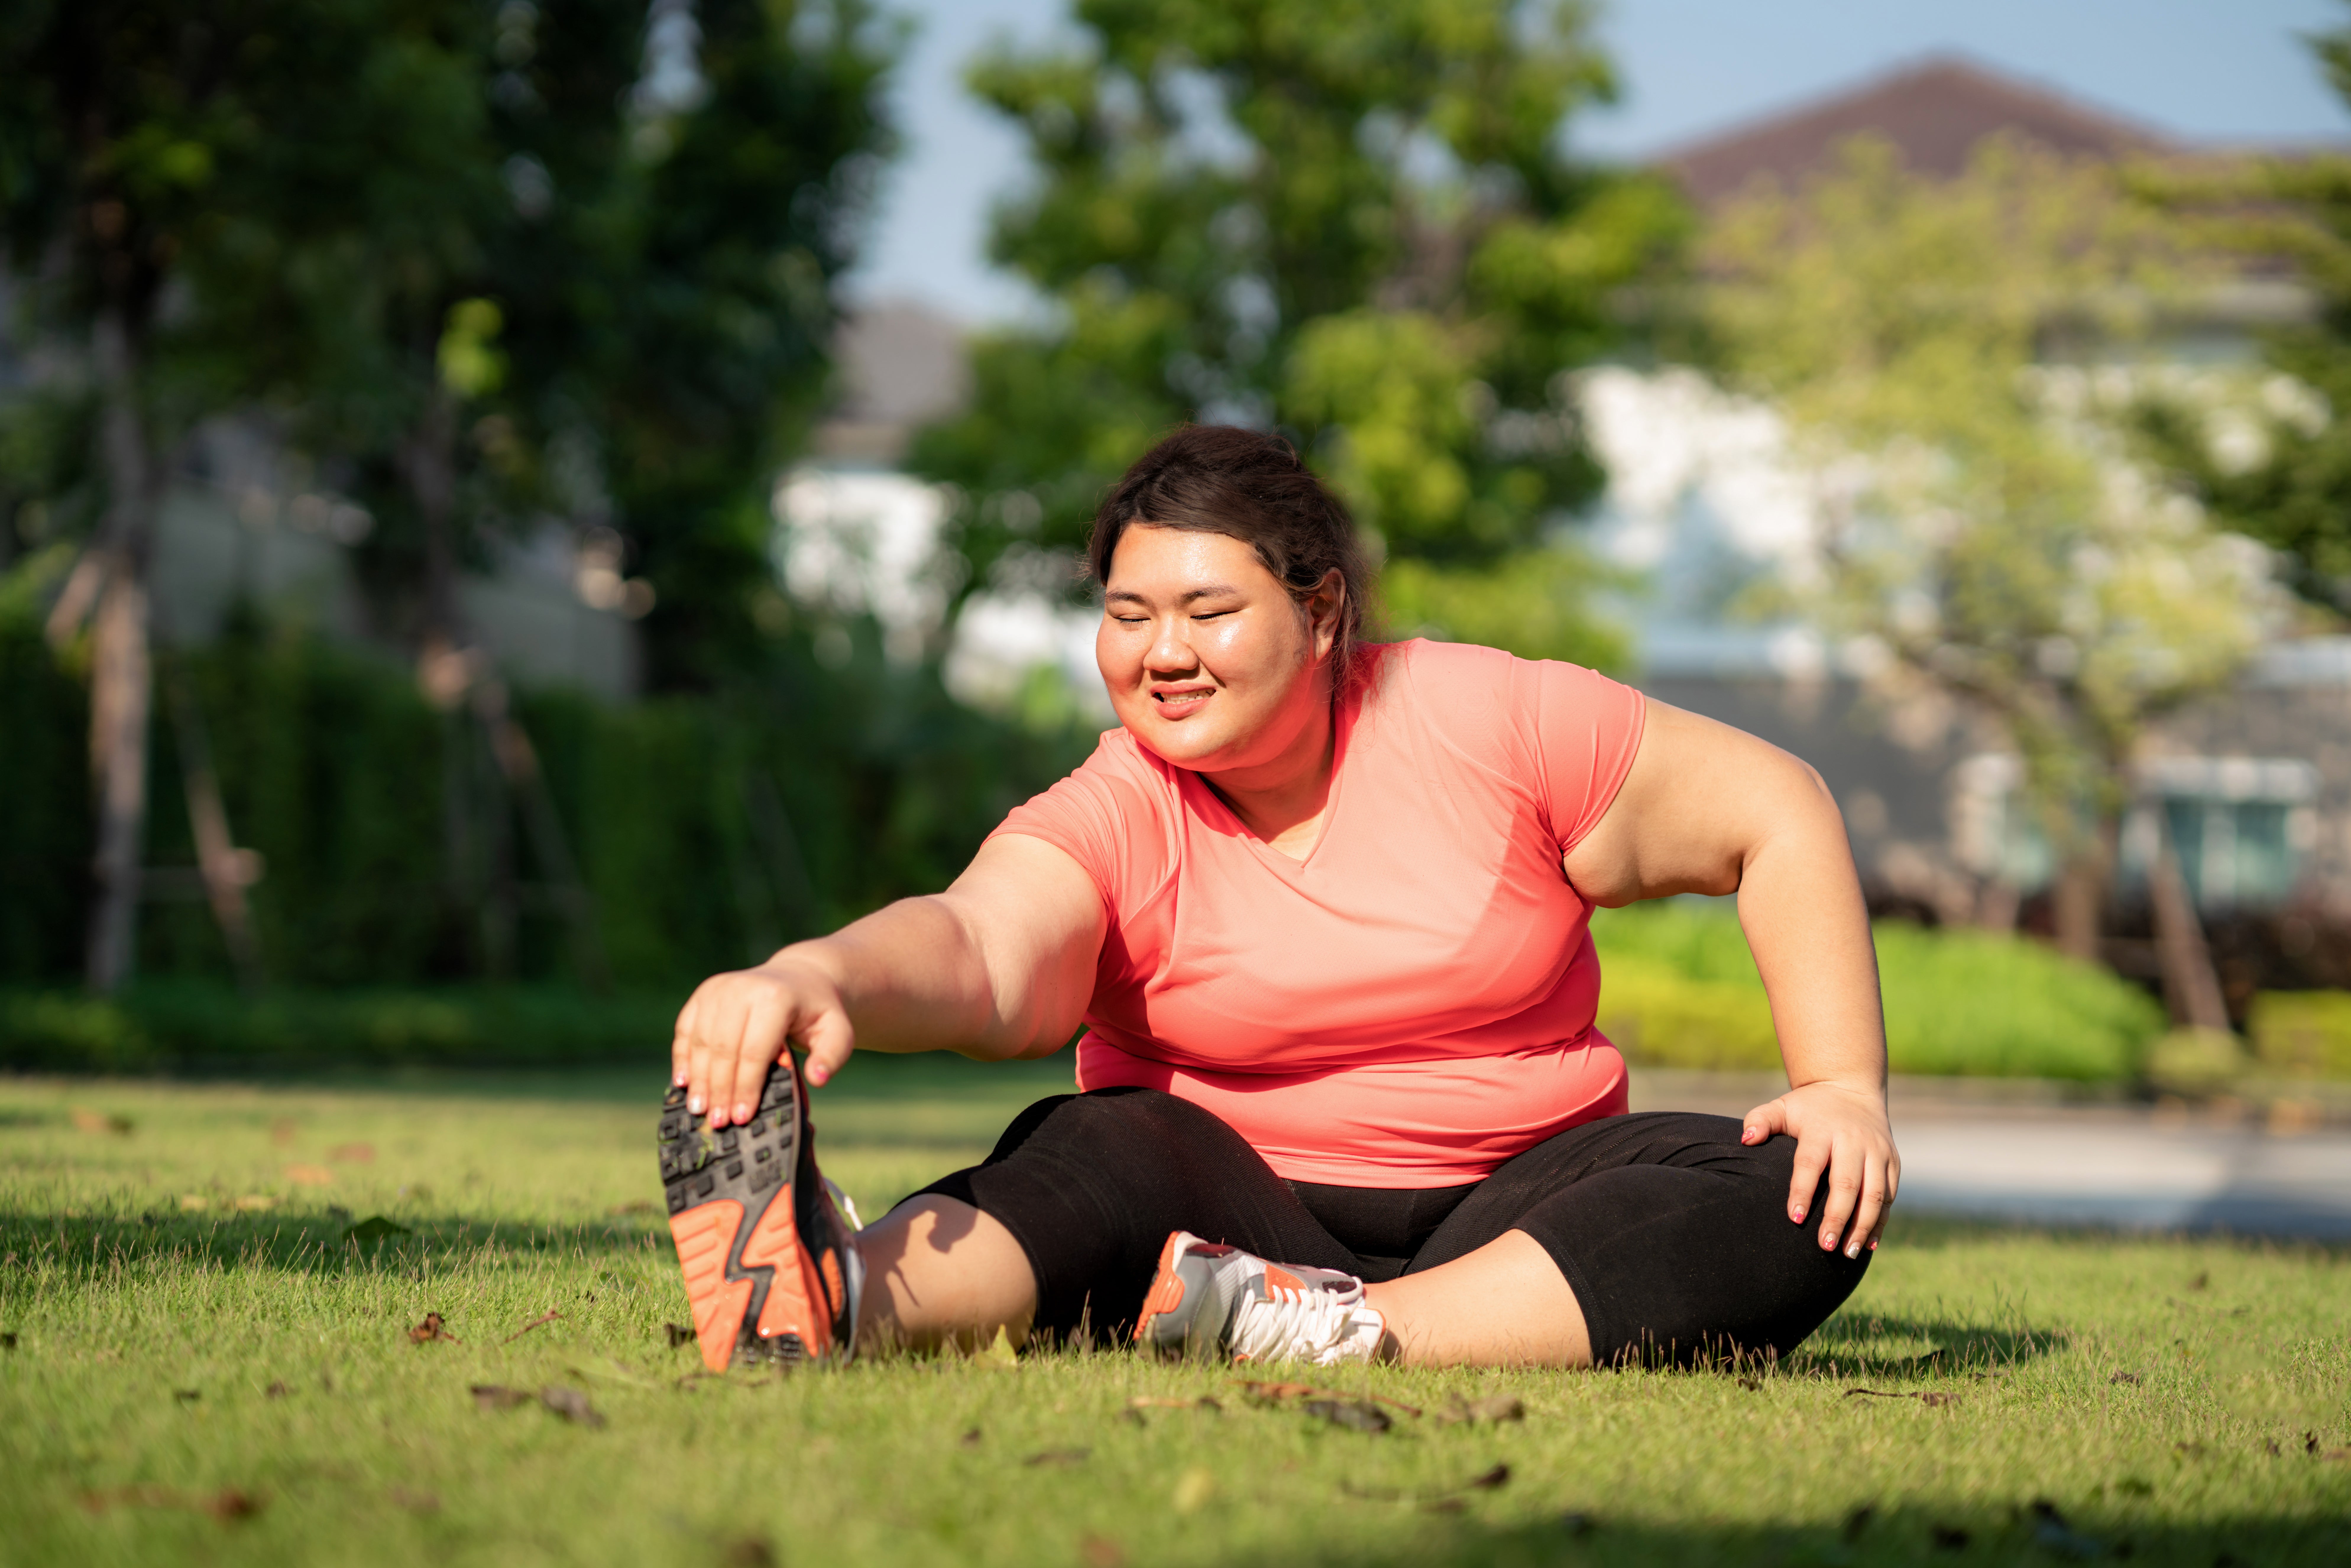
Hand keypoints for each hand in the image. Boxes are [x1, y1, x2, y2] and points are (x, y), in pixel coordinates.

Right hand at [671, 956, 856, 1127]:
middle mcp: (741, 988)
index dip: (747, 1087)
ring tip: (699, 1110)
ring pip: (701, 1041)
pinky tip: (683, 1083)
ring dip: (699, 1079)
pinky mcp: (703, 994)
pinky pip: (686, 1029)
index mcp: (775, 998)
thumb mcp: (838, 1032)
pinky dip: (682, 1057)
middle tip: (719, 1122)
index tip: (743, 1118)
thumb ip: (832, 1056)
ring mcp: (718, 989)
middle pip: (724, 1049)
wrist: (801, 978)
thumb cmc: (818, 1013)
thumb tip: (818, 1079)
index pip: (754, 1051)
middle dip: (720, 1089)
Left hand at [1741, 1079, 1899, 1258]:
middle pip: (1847, 1184)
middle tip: (1824, 1247)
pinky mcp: (1892, 1161)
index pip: (1810, 1163)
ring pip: (1875, 1194)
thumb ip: (1760, 1120)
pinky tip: (1868, 1243)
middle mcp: (1853, 1141)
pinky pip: (1890, 1196)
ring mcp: (1877, 1151)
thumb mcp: (1782, 1106)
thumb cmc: (1808, 1107)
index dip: (1802, 1191)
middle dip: (1837, 1218)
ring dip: (1862, 1226)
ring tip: (1847, 1254)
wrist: (1851, 1088)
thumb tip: (1745, 1139)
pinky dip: (1880, 1221)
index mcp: (1822, 1129)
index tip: (1793, 1218)